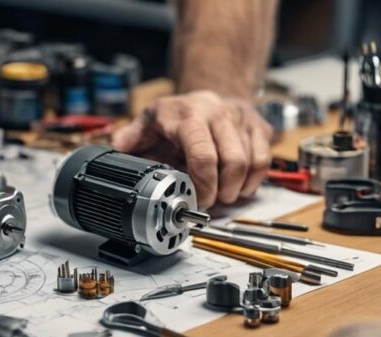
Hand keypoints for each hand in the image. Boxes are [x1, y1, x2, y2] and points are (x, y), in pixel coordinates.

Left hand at [112, 91, 271, 208]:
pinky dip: (254, 180)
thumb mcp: (148, 121)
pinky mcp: (258, 125)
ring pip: (251, 162)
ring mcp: (241, 118)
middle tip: (212, 202)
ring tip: (224, 196)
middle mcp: (217, 113)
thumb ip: (130, 138)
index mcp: (188, 115)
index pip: (203, 154)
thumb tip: (116, 149)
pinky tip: (240, 186)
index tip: (198, 199)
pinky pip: (265, 159)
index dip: (203, 184)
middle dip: (222, 191)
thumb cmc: (177, 113)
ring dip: (238, 188)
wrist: (209, 90)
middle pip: (233, 161)